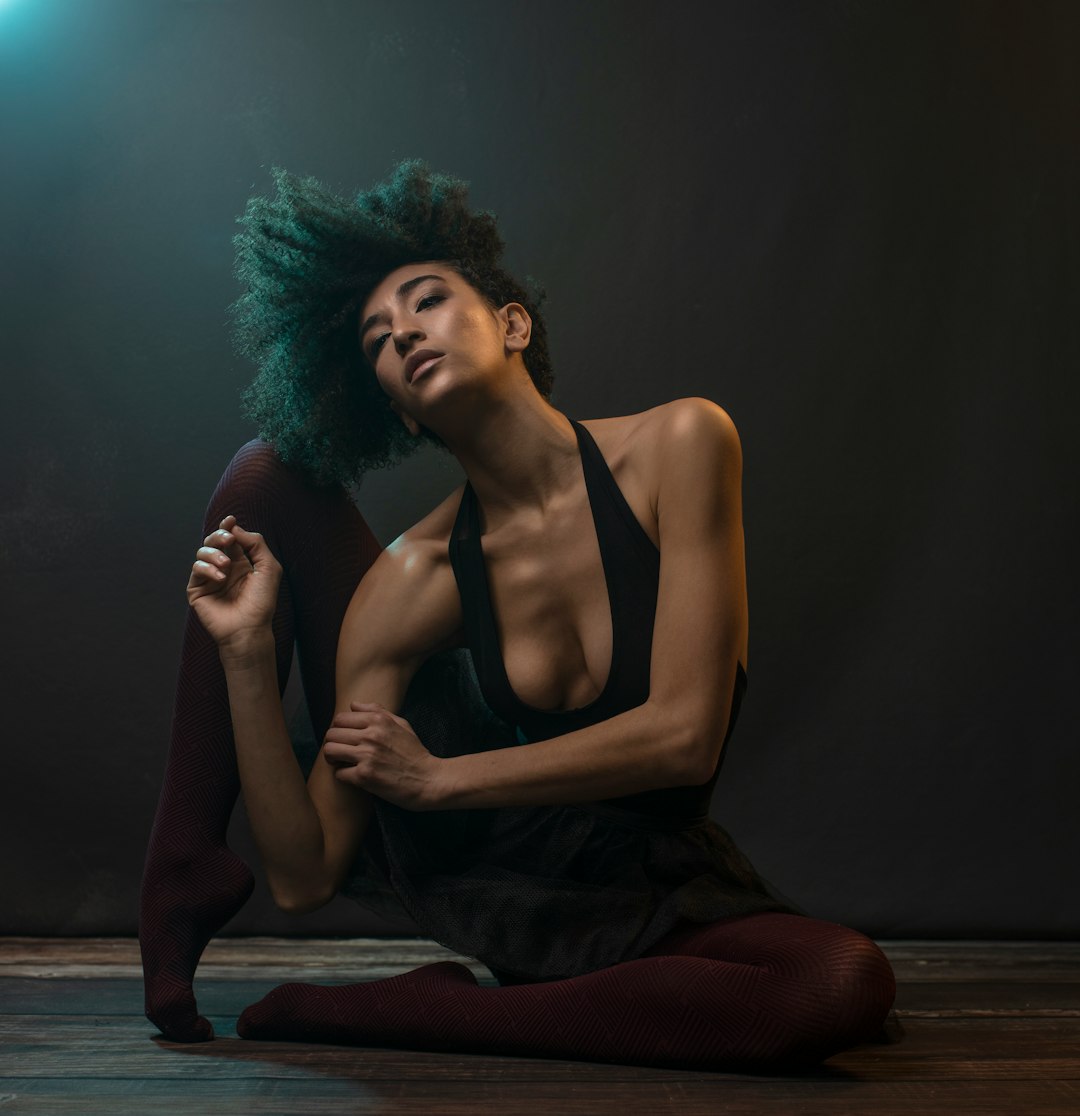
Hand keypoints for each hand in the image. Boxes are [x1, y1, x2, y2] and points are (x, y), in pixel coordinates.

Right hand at [186, 515, 281, 650]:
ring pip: (202, 552)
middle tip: (229, 540)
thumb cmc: (262, 602)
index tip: (230, 520)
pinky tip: (220, 577)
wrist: (249, 628)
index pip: (230, 539)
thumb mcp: (269, 568)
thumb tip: (236, 528)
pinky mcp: (197, 590)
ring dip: (214, 554)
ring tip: (227, 565)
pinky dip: (207, 568)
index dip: (228, 527)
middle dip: (219, 535)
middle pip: (213, 541)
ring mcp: (209, 579)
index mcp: (240, 563)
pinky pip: (196, 569)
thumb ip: (256, 544)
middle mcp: (223, 568)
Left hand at [323, 703, 444, 810]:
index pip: (340, 718)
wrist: (428, 780)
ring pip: (329, 751)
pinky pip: (338, 773)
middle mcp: (371, 735)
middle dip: (334, 743)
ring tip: (343, 762)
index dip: (340, 729)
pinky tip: (354, 776)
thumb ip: (377, 711)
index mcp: (379, 721)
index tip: (346, 738)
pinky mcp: (364, 776)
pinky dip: (344, 776)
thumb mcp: (402, 725)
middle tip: (342, 752)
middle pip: (331, 734)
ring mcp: (367, 756)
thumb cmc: (415, 753)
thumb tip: (353, 704)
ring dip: (333, 759)